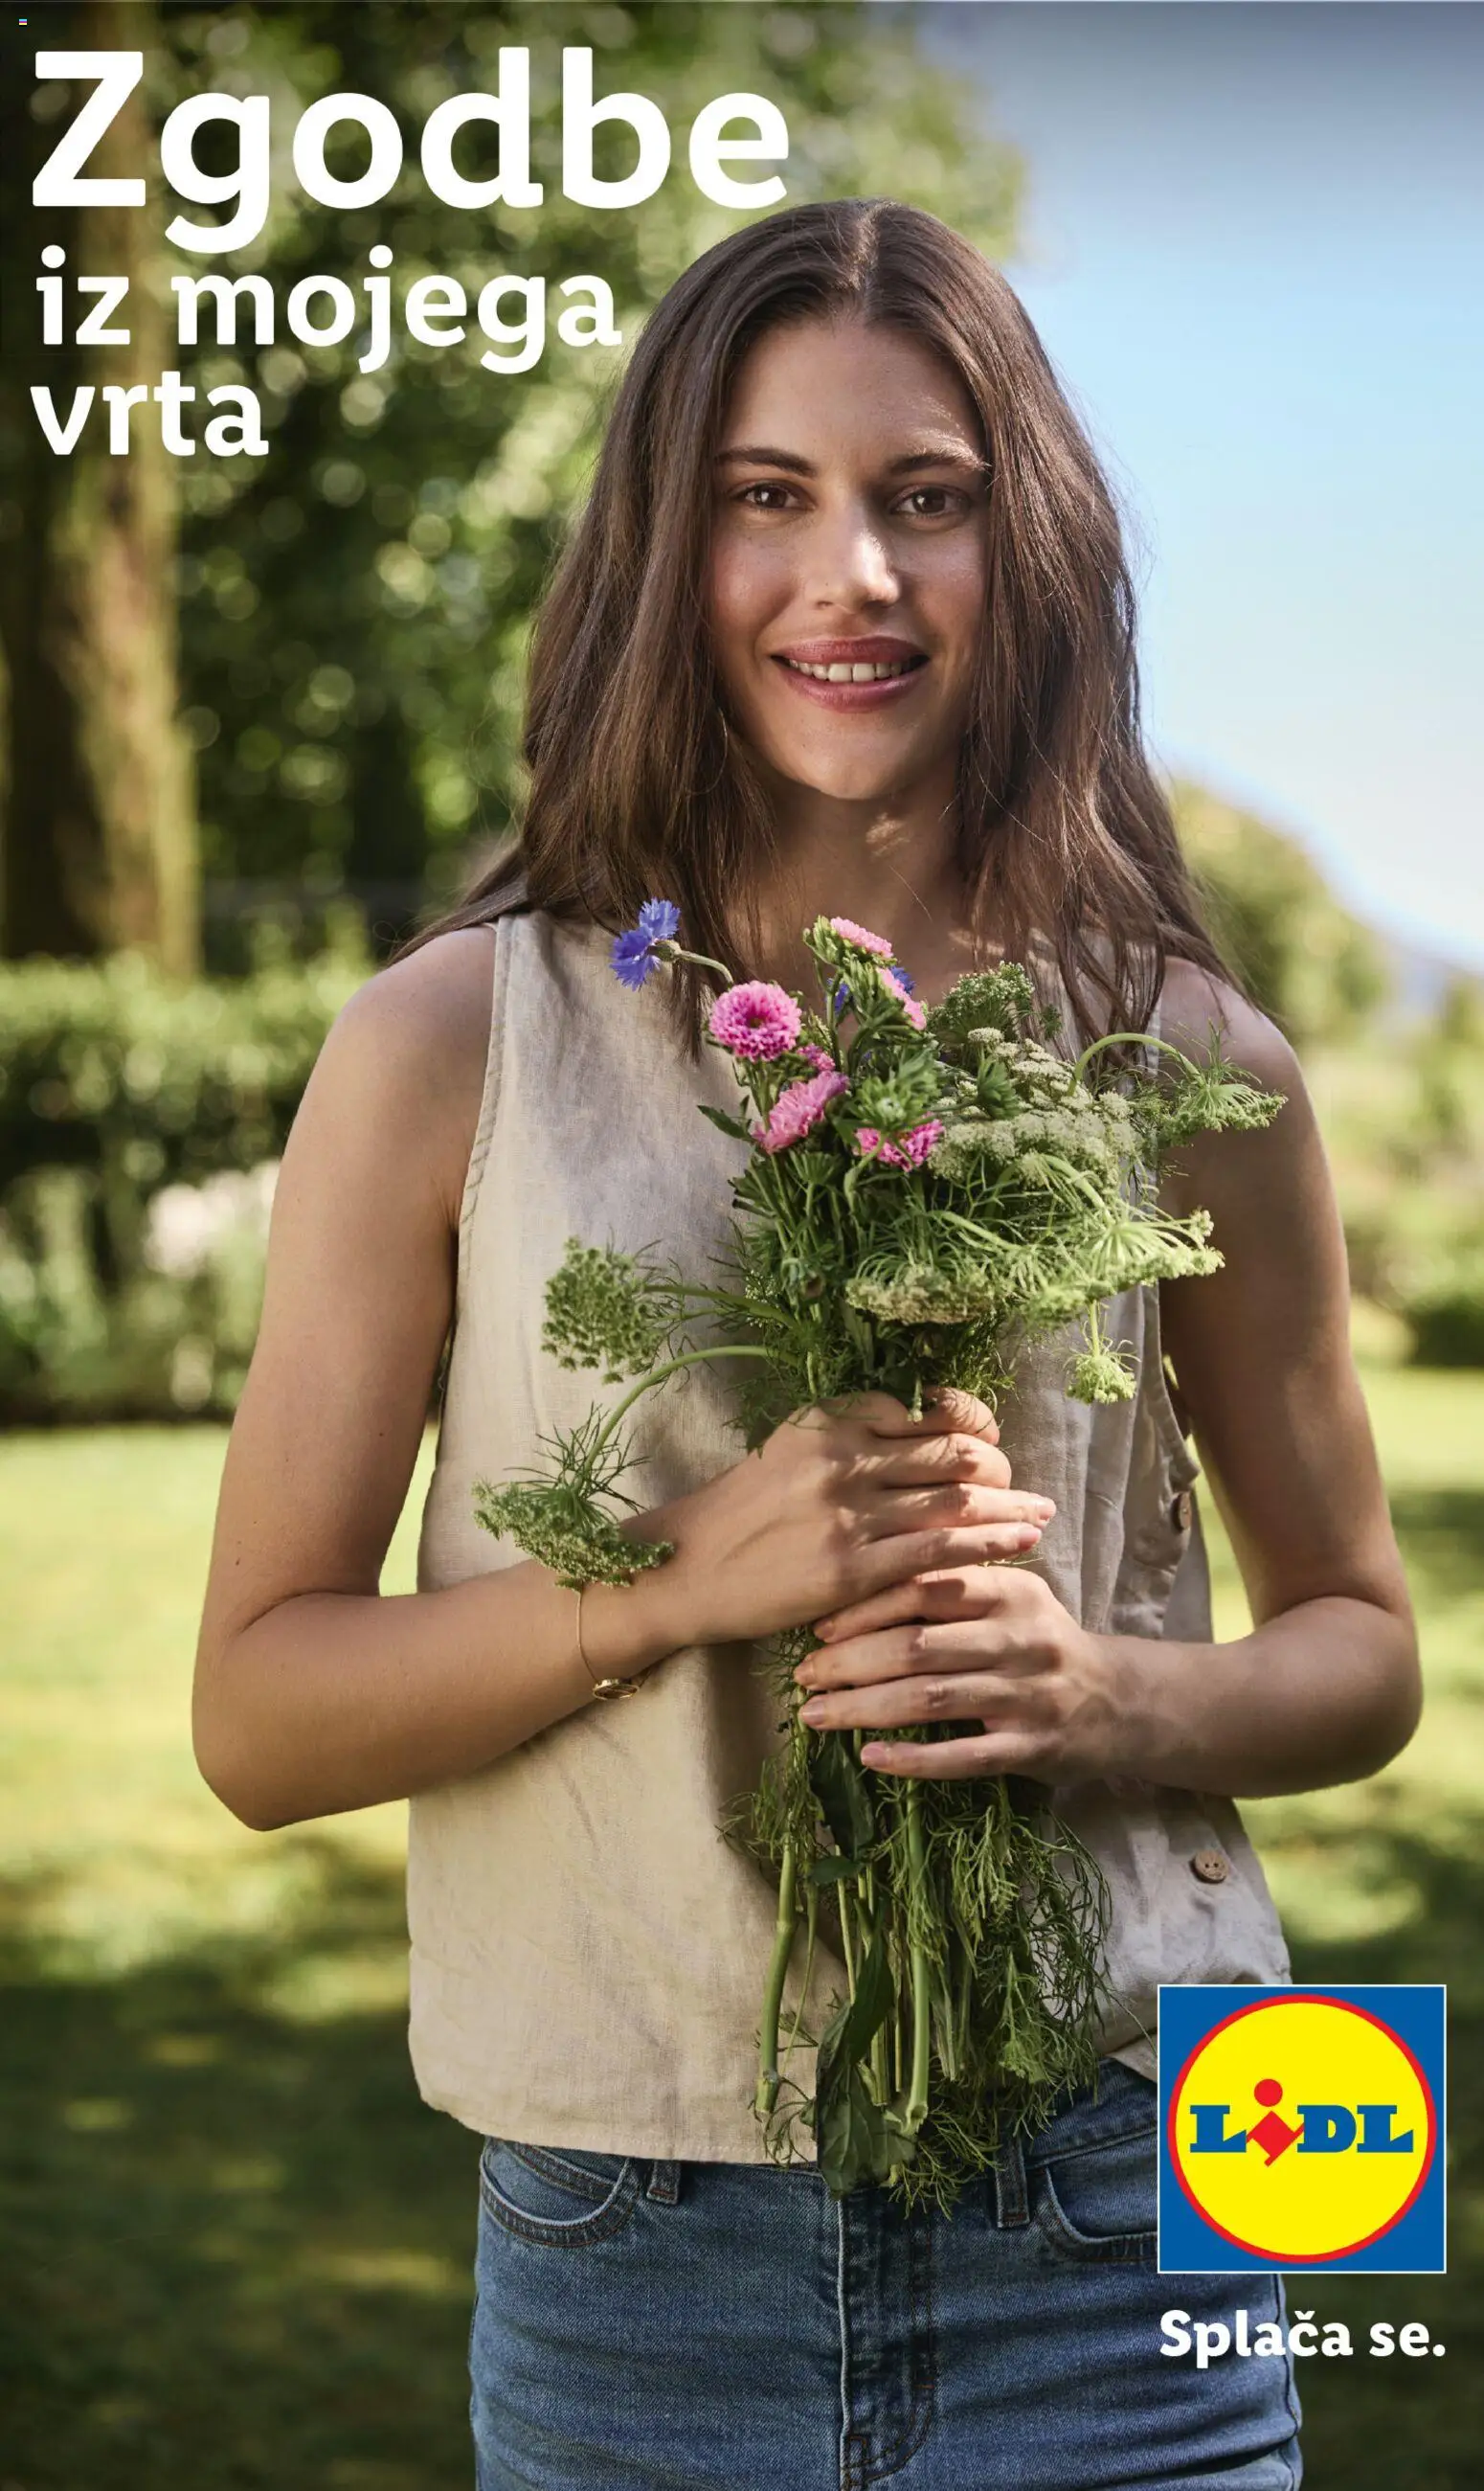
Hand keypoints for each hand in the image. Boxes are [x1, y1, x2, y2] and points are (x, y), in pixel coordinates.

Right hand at [637, 1389, 1055, 1652]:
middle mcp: (845, 1457)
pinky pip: (937, 1551)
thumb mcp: (791, 1446)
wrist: (685, 1568)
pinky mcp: (851, 1568)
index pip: (930, 1409)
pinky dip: (987, 1545)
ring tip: (1042, 1517)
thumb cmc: (741, 1510)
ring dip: (1010, 1510)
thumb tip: (927, 1429)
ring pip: (956, 1502)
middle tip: (1024, 1489)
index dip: (974, 1423)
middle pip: (955, 1455)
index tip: (991, 1440)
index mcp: (832, 1418)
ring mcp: (849, 1514)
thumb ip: (852, 1434)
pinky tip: (1019, 1547)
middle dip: (1001, 1472)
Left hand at [792, 1561, 1119, 1781]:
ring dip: (866, 1708)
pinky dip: (914, 1759)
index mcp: (1012, 1591)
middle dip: (851, 1661)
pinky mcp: (1032, 1748)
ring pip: (933, 1699)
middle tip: (803, 1675)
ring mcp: (1028, 1696)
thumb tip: (858, 1578)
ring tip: (817, 1715)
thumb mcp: (1012, 1598)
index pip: (927, 1587)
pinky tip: (870, 1757)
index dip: (866, 1606)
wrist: (1120, 1701)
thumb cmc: (1041, 1641)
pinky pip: (965, 1756)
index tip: (819, 1627)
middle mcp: (1022, 1638)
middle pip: (919, 1645)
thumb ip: (952, 1584)